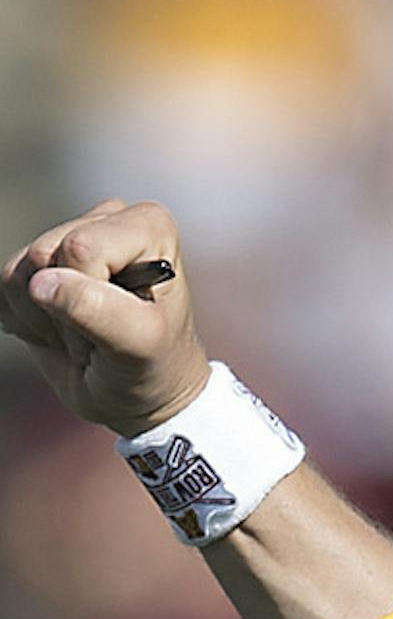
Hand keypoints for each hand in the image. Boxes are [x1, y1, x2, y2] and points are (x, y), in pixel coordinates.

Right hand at [0, 200, 208, 433]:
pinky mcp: (40, 263)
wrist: (136, 399)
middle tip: (98, 338)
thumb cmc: (151, 370)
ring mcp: (70, 236)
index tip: (115, 330)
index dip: (85, 299)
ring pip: (19, 269)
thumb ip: (95, 308)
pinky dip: (25, 319)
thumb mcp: (138, 345)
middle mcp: (108, 219)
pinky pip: (4, 283)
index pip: (81, 249)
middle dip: (63, 310)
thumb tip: (41, 283)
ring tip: (81, 336)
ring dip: (43, 318)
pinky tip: (59, 331)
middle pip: (44, 253)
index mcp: (146, 225)